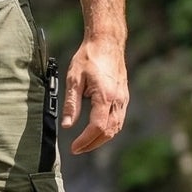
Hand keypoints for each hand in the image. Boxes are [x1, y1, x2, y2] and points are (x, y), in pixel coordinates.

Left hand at [61, 38, 128, 153]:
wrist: (107, 42)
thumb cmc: (89, 57)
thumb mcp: (74, 79)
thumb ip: (72, 104)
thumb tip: (67, 125)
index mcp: (105, 96)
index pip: (97, 127)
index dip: (85, 140)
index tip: (74, 147)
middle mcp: (118, 100)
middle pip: (109, 131)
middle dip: (93, 144)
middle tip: (77, 149)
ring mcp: (123, 99)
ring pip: (116, 127)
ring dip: (101, 139)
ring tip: (86, 143)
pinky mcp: (124, 96)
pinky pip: (119, 119)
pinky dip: (108, 129)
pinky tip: (97, 131)